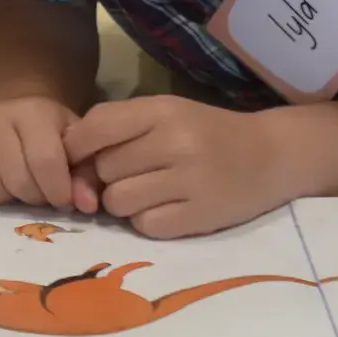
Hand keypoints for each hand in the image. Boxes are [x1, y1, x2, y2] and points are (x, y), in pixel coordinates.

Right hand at [0, 95, 99, 211]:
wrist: (16, 107)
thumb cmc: (52, 132)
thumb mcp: (76, 145)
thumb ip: (86, 175)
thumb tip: (86, 206)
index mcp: (31, 112)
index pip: (45, 160)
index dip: (58, 190)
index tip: (64, 201)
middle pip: (15, 178)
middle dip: (33, 197)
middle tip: (40, 195)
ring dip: (3, 199)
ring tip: (14, 191)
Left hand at [65, 96, 295, 236]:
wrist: (271, 156)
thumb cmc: (207, 132)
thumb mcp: (165, 112)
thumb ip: (117, 127)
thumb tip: (65, 157)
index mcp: (162, 110)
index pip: (94, 129)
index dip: (77, 148)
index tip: (79, 157)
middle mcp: (175, 144)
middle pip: (103, 170)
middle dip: (106, 176)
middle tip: (131, 174)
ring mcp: (188, 182)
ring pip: (118, 201)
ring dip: (124, 201)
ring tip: (150, 191)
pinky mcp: (198, 218)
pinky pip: (144, 225)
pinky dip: (148, 221)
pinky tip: (168, 207)